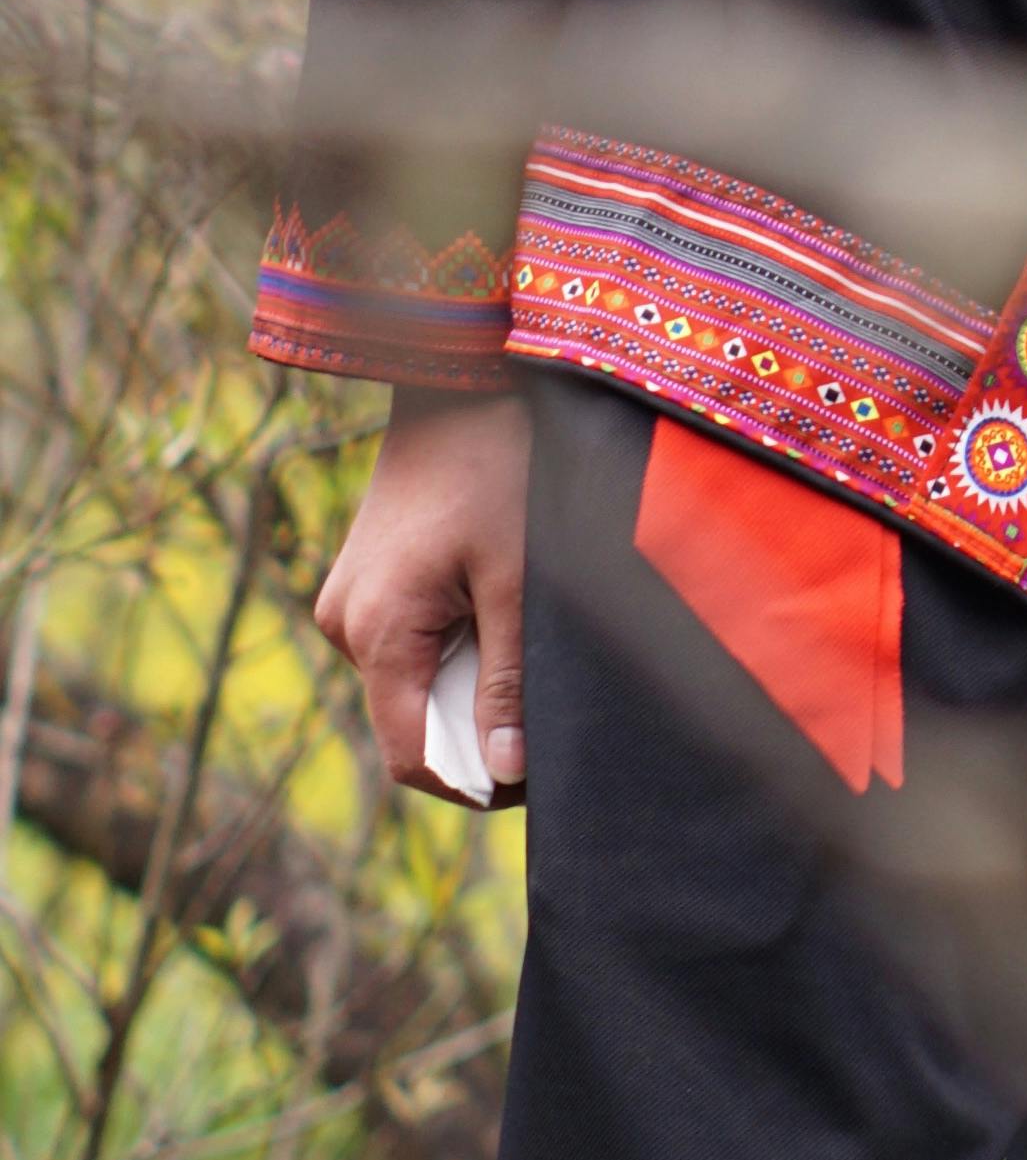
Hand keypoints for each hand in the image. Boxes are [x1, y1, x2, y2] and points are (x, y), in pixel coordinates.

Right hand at [317, 388, 532, 803]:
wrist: (460, 375)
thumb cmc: (501, 468)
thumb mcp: (520, 580)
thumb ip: (509, 680)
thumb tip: (506, 773)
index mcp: (377, 629)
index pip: (412, 755)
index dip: (474, 784)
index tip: (537, 780)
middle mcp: (343, 623)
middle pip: (410, 722)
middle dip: (477, 735)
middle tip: (548, 720)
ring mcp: (346, 599)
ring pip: (410, 683)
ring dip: (467, 688)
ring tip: (529, 655)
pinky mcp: (363, 579)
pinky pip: (405, 643)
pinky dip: (451, 650)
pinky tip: (498, 618)